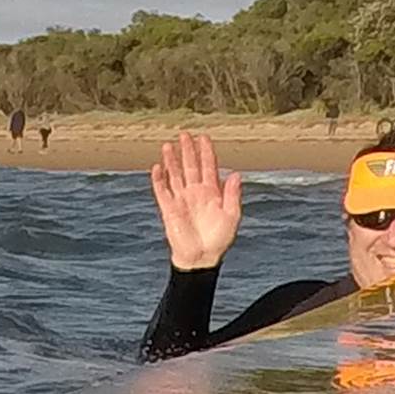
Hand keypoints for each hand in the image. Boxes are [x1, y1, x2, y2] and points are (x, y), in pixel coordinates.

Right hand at [151, 129, 243, 269]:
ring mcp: (181, 199)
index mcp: (212, 192)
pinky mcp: (169, 208)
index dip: (206, 152)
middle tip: (184, 134)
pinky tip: (157, 167)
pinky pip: (162, 190)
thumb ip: (232, 195)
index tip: (203, 137)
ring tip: (168, 145)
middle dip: (187, 150)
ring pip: (175, 174)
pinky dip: (159, 179)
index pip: (208, 166)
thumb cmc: (219, 239)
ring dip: (172, 160)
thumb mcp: (231, 216)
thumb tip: (236, 174)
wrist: (201, 258)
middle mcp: (195, 192)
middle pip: (190, 166)